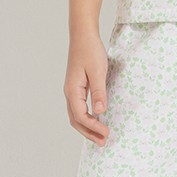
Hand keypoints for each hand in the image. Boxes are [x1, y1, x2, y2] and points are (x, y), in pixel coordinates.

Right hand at [64, 30, 110, 146]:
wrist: (83, 35)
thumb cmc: (90, 51)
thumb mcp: (97, 71)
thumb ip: (99, 91)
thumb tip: (100, 111)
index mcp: (72, 91)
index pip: (81, 116)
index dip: (93, 127)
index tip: (106, 133)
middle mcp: (69, 92)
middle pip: (76, 120)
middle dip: (89, 133)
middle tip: (104, 142)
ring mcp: (72, 90)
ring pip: (76, 115)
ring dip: (88, 127)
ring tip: (100, 136)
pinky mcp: (77, 86)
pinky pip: (79, 107)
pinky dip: (86, 118)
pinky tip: (96, 118)